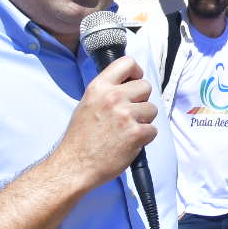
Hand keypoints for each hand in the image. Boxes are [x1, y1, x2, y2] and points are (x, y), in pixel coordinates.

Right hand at [57, 56, 156, 190]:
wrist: (75, 165)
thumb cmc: (80, 139)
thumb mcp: (87, 104)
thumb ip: (107, 92)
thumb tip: (128, 85)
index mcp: (99, 87)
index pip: (127, 63)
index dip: (136, 72)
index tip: (135, 80)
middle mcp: (113, 97)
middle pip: (146, 87)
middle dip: (140, 101)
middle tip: (128, 115)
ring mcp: (126, 115)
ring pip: (152, 109)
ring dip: (143, 120)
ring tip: (125, 131)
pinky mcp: (136, 133)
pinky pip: (153, 130)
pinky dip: (144, 138)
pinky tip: (128, 143)